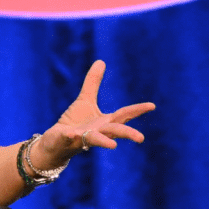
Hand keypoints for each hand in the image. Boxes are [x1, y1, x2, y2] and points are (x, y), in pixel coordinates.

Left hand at [33, 60, 155, 167]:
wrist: (57, 141)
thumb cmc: (75, 122)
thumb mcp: (85, 100)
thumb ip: (93, 83)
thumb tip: (101, 61)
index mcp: (105, 122)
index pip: (123, 116)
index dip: (137, 110)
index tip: (152, 105)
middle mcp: (97, 131)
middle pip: (114, 131)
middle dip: (127, 133)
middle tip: (141, 138)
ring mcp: (82, 137)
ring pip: (95, 139)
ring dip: (103, 141)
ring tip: (113, 146)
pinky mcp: (66, 140)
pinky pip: (68, 139)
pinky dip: (69, 137)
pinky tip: (70, 134)